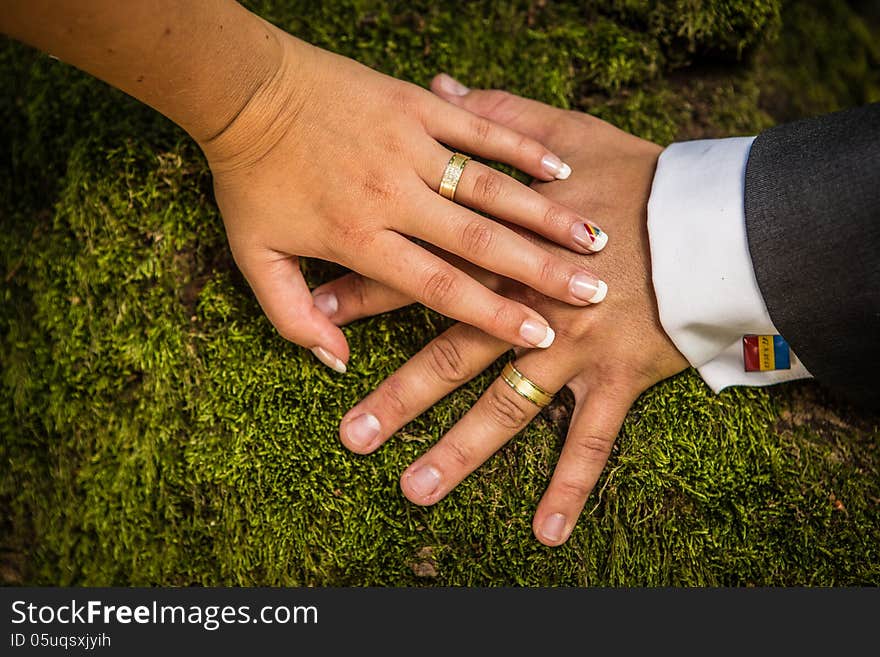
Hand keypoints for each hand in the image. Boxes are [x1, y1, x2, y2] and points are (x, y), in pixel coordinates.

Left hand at [199, 26, 610, 372]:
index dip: (491, 314)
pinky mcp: (415, 106)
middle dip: (540, 270)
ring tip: (593, 239)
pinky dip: (521, 145)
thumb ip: (292, 315)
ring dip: (544, 214)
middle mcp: (394, 194)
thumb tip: (335, 362)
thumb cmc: (247, 176)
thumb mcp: (253, 255)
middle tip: (592, 292)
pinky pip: (478, 127)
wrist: (241, 87)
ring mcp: (409, 145)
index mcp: (359, 235)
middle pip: (479, 240)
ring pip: (490, 186)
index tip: (538, 335)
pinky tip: (559, 167)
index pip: (438, 285)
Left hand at [313, 78, 689, 545]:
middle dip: (396, 397)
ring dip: (460, 452)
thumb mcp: (558, 128)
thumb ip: (491, 113)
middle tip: (349, 436)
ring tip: (413, 491)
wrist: (708, 213)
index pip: (416, 273)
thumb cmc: (631, 172)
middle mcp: (526, 307)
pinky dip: (572, 487)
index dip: (362, 295)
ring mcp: (571, 349)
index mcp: (502, 252)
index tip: (316, 315)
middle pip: (448, 355)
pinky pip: (593, 442)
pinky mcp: (616, 378)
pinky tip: (546, 533)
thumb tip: (441, 84)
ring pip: (506, 407)